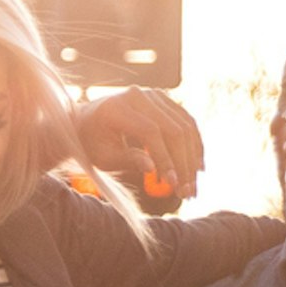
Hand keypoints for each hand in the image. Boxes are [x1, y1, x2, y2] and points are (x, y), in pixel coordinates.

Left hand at [67, 91, 202, 205]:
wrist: (88, 121)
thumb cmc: (92, 143)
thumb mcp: (102, 157)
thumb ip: (126, 160)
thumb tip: (152, 168)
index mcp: (118, 107)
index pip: (151, 132)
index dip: (165, 158)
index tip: (172, 184)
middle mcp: (139, 95)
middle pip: (173, 129)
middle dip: (183, 163)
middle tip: (187, 192)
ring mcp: (154, 95)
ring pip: (185, 126)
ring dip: (192, 158)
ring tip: (192, 186)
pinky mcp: (164, 100)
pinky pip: (186, 122)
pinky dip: (194, 145)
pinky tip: (197, 168)